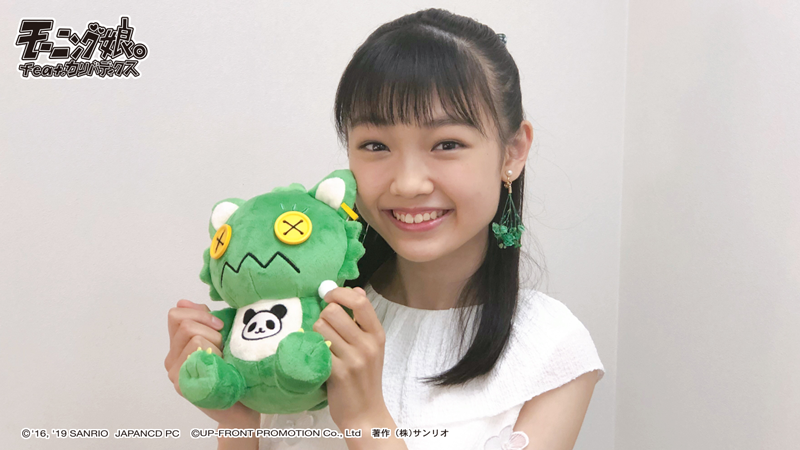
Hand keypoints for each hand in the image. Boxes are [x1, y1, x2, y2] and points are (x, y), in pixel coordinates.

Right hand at [164, 299, 259, 427]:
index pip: (175, 315)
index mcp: (177, 347)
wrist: (240, 407)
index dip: (199, 313)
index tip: (219, 324)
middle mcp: (171, 360)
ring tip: (223, 359)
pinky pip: (199, 354)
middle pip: (186, 325)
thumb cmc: (232, 371)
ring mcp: (176, 374)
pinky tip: (222, 367)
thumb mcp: (219, 339)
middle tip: (223, 346)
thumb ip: (203, 321)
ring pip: (195, 338)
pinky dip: (216, 355)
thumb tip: (183, 301)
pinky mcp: (184, 385)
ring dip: (217, 344)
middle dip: (212, 330)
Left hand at [313, 287, 387, 428]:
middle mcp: (368, 344)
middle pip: (334, 311)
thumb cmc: (365, 378)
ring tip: (323, 346)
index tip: (328, 296)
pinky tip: (319, 359)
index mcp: (377, 334)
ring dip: (316, 334)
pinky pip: (317, 348)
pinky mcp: (337, 373)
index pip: (359, 301)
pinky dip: (313, 350)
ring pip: (321, 328)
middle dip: (323, 316)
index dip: (339, 293)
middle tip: (325, 329)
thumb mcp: (372, 346)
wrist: (365, 413)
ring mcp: (353, 359)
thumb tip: (356, 289)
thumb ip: (362, 319)